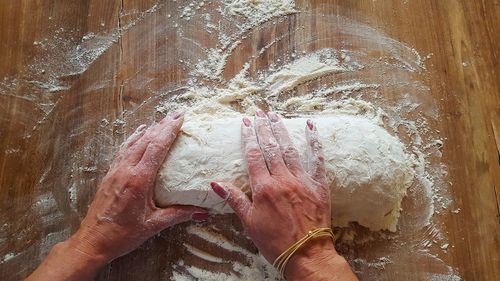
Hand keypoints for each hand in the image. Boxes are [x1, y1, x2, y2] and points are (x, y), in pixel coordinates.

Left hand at [26, 112, 207, 280]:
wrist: (92, 241)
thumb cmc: (122, 235)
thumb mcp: (153, 225)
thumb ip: (179, 215)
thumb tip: (203, 212)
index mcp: (138, 180)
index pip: (156, 148)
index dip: (168, 131)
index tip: (179, 119)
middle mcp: (126, 170)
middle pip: (146, 140)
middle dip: (162, 126)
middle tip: (176, 114)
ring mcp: (116, 171)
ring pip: (134, 143)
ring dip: (149, 130)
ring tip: (162, 120)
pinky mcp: (110, 175)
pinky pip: (124, 150)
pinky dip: (134, 138)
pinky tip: (139, 132)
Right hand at [210, 111, 357, 280]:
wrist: (307, 254)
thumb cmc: (275, 241)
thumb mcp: (249, 222)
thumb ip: (234, 199)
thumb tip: (216, 183)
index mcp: (264, 188)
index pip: (253, 156)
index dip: (248, 137)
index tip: (246, 122)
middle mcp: (283, 180)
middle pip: (271, 148)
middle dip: (263, 128)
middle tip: (259, 112)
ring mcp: (302, 181)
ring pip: (290, 150)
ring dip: (281, 131)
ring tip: (276, 116)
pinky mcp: (319, 185)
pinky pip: (317, 159)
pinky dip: (314, 142)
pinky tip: (310, 127)